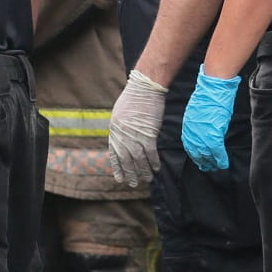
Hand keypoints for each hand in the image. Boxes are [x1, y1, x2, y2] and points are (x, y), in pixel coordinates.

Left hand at [109, 69, 167, 189]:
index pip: (114, 154)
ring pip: (138, 159)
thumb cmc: (134, 98)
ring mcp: (134, 134)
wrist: (144, 87)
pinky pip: (150, 152)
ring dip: (143, 171)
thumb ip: (121, 128)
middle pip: (126, 159)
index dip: (117, 167)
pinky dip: (153, 162)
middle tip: (134, 184)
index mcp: (114, 130)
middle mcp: (122, 134)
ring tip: (147, 179)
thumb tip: (124, 140)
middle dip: (130, 173)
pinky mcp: (148, 133)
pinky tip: (156, 169)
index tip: (120, 178)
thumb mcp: (120, 114)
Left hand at [181, 67, 239, 171]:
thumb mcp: (196, 113)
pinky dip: (221, 159)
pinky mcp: (214, 135)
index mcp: (187, 128)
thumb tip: (202, 131)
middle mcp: (192, 133)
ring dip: (212, 163)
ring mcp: (202, 135)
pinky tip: (223, 164)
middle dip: (202, 162)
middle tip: (207, 168)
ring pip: (207, 155)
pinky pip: (217, 152)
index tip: (199, 160)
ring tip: (216, 167)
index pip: (189, 146)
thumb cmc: (207, 98)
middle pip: (196, 153)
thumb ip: (197, 125)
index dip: (195, 155)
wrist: (212, 90)